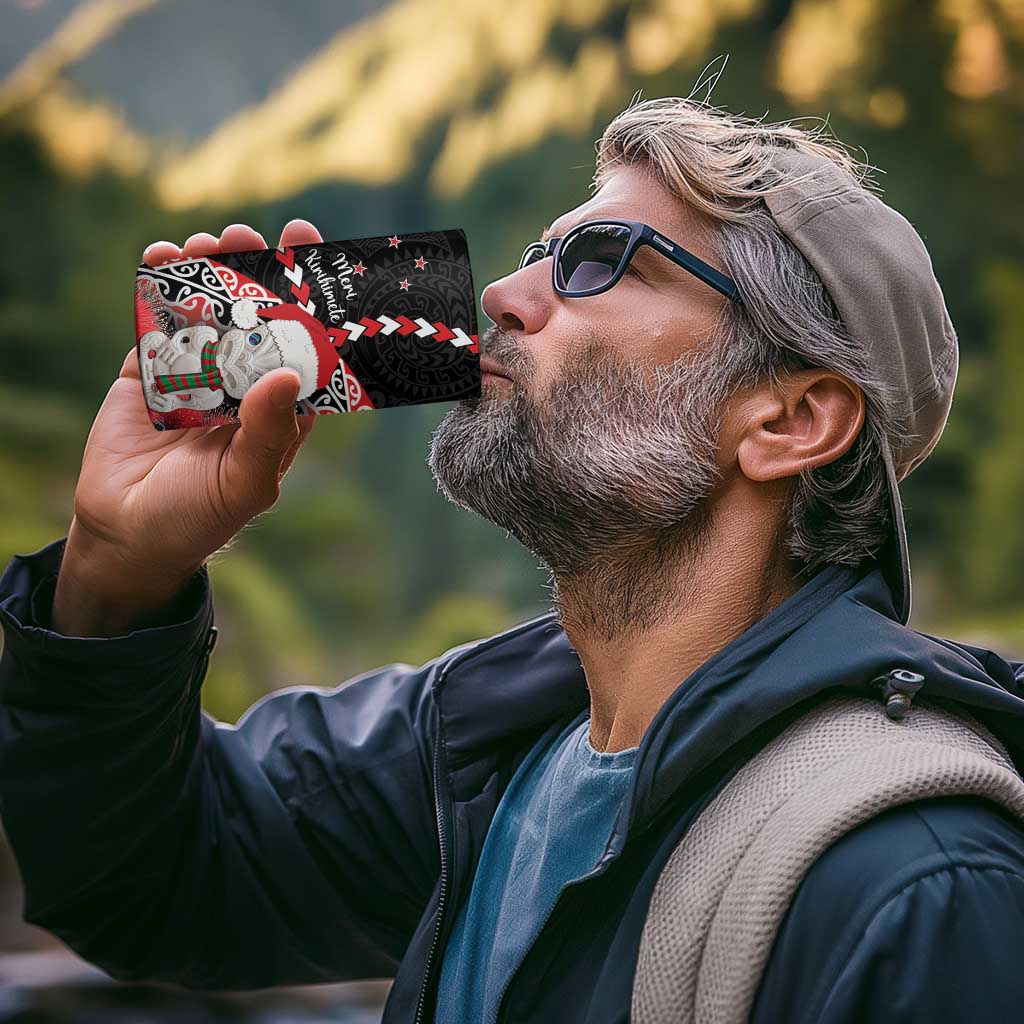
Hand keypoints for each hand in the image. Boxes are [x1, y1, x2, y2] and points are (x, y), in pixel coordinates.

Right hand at [54, 220, 323, 633]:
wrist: (127, 533)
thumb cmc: (200, 517)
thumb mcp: (245, 482)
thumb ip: (267, 432)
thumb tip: (285, 373)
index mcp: (282, 407)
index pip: (307, 345)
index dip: (312, 300)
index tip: (311, 254)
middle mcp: (245, 382)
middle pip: (258, 315)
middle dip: (257, 272)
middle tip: (249, 235)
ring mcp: (198, 372)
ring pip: (210, 310)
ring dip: (209, 271)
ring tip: (205, 243)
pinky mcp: (151, 370)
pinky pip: (158, 321)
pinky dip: (158, 288)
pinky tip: (161, 258)